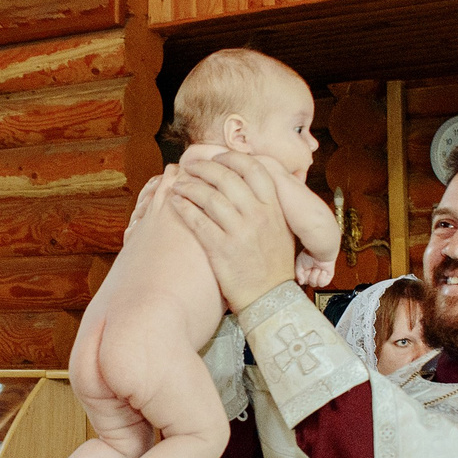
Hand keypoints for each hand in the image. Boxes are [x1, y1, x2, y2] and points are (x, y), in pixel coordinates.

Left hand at [167, 150, 296, 311]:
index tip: (217, 158)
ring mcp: (240, 232)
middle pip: (226, 177)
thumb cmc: (274, 265)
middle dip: (204, 168)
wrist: (271, 300)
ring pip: (209, 196)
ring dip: (189, 187)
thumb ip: (268, 205)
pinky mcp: (221, 250)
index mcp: (274, 208)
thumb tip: (248, 183)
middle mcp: (258, 216)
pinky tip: (176, 203)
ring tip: (179, 186)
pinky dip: (184, 208)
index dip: (231, 158)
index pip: (253, 169)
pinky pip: (198, 221)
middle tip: (191, 167)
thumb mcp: (282, 230)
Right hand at [295, 254, 336, 287]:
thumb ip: (298, 274)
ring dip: (315, 275)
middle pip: (309, 283)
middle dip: (309, 275)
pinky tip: (323, 271)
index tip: (305, 270)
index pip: (303, 281)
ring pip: (315, 284)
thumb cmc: (310, 254)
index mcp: (307, 270)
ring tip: (317, 267)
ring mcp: (321, 275)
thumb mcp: (299, 264)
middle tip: (311, 267)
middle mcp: (314, 273)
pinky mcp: (328, 276)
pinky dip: (321, 277)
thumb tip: (301, 283)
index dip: (303, 277)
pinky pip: (322, 284)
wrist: (321, 251)